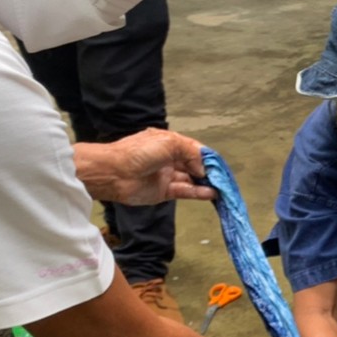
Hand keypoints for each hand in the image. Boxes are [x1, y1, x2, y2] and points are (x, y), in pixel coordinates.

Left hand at [76, 129, 217, 204]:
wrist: (114, 173)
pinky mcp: (164, 192)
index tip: (219, 165)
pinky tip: (211, 194)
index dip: (207, 157)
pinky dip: (198, 193)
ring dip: (205, 183)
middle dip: (208, 171)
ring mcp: (167, 175)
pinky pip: (185, 191)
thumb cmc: (139, 152)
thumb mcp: (168, 143)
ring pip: (191, 179)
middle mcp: (169, 158)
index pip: (194, 149)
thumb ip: (190, 152)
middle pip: (194, 165)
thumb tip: (203, 169)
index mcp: (169, 142)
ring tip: (221, 188)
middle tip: (223, 178)